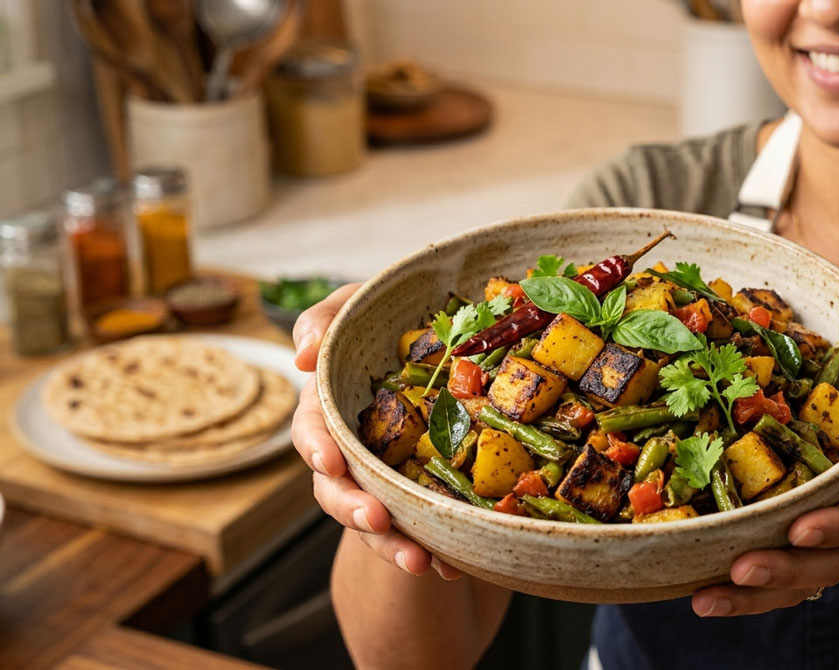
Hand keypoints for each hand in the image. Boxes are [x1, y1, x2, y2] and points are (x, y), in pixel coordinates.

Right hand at [291, 283, 460, 579]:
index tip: (330, 462)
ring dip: (390, 545)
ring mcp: (381, 478)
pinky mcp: (415, 498)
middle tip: (377, 520)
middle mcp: (350, 449)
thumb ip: (326, 320)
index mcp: (331, 406)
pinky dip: (429, 551)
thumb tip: (304, 355)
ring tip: (418, 561)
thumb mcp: (359, 307)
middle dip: (352, 508)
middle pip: (335, 488)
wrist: (448, 347)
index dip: (316, 447)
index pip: (311, 430)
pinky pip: (417, 531)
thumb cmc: (391, 320)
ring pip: (372, 522)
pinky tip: (450, 565)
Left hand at [692, 366, 838, 616]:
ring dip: (755, 596)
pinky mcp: (807, 548)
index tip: (800, 530)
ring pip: (801, 582)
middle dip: (787, 570)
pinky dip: (743, 594)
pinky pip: (780, 580)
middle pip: (831, 562)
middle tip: (742, 569)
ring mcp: (836, 543)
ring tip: (706, 599)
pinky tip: (702, 597)